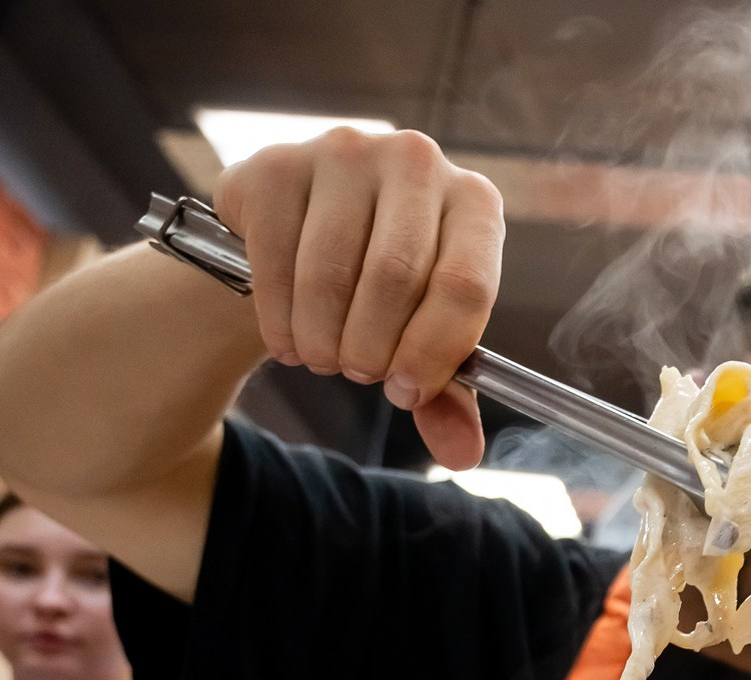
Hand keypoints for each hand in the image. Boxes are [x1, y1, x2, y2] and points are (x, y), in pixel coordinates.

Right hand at [214, 128, 503, 468]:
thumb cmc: (384, 288)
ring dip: (324, 340)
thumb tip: (461, 455)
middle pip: (395, 279)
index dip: (434, 352)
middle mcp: (416, 161)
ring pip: (331, 274)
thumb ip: (447, 395)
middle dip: (372, 349)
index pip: (465, 284)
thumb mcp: (425, 335)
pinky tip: (287, 339)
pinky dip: (281, 321)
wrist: (304, 236)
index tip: (406, 392)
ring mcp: (344, 153)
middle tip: (360, 372)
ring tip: (324, 358)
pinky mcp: (277, 166)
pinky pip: (276, 262)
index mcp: (475, 202)